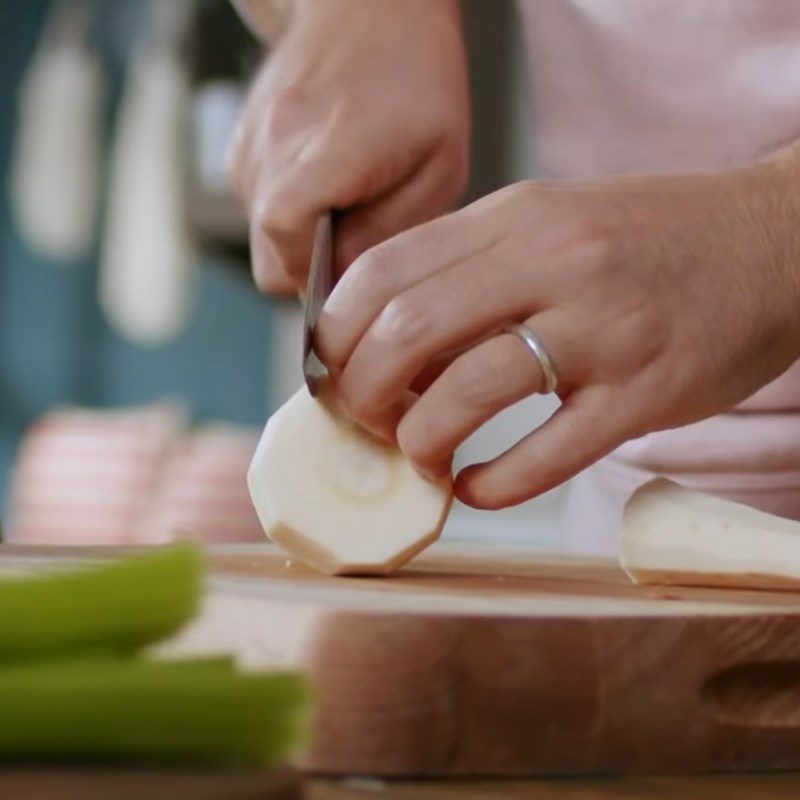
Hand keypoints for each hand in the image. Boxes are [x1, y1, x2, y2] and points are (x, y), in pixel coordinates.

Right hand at [228, 0, 469, 293]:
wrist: (371, 11)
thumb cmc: (418, 86)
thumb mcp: (438, 168)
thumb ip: (388, 232)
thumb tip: (342, 282)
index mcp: (332, 143)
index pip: (285, 229)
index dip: (314, 271)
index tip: (348, 272)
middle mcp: (276, 141)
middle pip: (268, 258)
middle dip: (311, 269)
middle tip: (357, 242)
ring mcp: (251, 143)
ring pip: (261, 240)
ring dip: (303, 239)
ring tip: (347, 199)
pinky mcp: (241, 145)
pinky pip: (257, 210)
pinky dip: (290, 213)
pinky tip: (325, 181)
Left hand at [316, 156, 799, 507]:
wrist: (773, 241)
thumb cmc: (644, 241)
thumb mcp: (548, 223)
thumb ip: (467, 269)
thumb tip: (382, 338)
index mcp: (515, 217)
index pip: (380, 273)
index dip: (334, 335)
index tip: (331, 374)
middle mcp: (554, 262)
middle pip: (407, 331)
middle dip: (361, 393)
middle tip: (368, 422)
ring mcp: (602, 329)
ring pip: (468, 391)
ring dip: (420, 440)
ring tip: (420, 455)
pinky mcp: (645, 393)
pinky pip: (546, 455)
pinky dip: (492, 485)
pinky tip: (474, 489)